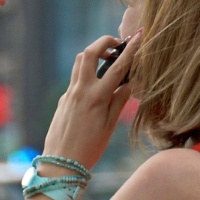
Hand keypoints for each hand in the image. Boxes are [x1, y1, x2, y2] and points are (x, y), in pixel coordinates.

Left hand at [40, 31, 139, 171]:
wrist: (60, 163)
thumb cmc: (89, 148)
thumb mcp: (109, 126)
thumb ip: (119, 101)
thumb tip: (129, 83)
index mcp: (96, 97)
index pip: (117, 67)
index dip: (130, 50)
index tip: (139, 36)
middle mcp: (80, 90)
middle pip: (90, 53)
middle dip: (104, 42)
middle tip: (117, 44)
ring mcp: (69, 93)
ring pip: (79, 62)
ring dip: (93, 55)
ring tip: (108, 61)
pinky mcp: (63, 99)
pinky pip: (75, 79)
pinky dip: (87, 74)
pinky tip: (97, 87)